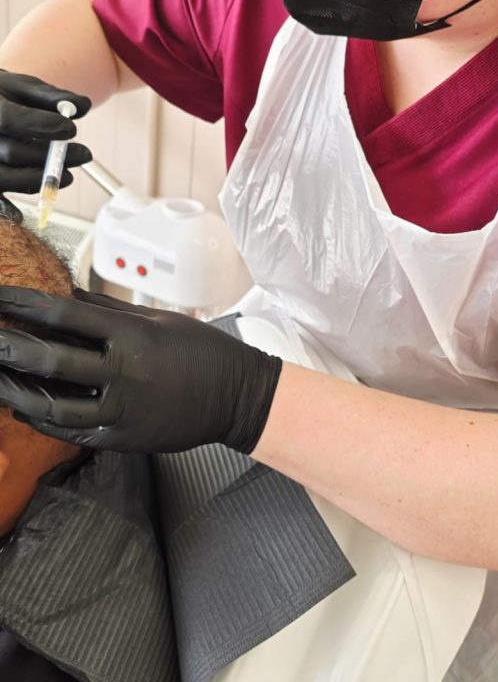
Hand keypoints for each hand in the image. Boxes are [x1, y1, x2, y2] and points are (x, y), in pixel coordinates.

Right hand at [0, 71, 91, 221]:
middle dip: (50, 156)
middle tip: (83, 154)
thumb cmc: (1, 96)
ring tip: (68, 176)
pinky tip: (29, 208)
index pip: (8, 119)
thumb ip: (50, 97)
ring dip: (40, 179)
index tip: (71, 129)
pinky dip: (8, 208)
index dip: (41, 125)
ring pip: (4, 178)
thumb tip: (81, 105)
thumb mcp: (21, 88)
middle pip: (12, 153)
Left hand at [0, 287, 282, 453]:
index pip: (63, 314)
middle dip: (8, 347)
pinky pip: (72, 432)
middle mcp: (124, 371)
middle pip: (50, 359)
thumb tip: (69, 295)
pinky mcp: (124, 437)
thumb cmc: (203, 353)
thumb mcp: (159, 320)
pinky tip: (25, 408)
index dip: (23, 304)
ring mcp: (123, 409)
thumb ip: (110, 311)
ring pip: (53, 404)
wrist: (238, 395)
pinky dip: (43, 419)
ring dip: (17, 391)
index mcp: (132, 335)